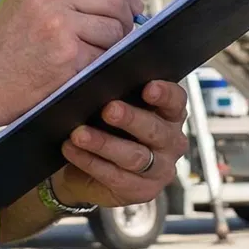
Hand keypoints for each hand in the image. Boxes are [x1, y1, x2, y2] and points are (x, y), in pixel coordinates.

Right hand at [0, 0, 144, 130]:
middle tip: (117, 39)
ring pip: (115, 28)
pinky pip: (104, 56)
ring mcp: (59, 22)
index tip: (129, 5)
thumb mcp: (25, 1)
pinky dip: (99, 66)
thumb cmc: (2, 48)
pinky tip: (80, 71)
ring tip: (92, 57)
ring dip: (113, 46)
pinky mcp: (67, 53)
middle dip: (124, 20)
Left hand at [52, 80, 189, 209]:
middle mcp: (171, 141)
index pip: (176, 100)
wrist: (86, 166)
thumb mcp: (113, 100)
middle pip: (155, 130)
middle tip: (108, 109)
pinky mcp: (142, 191)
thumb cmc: (103, 123)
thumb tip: (104, 57)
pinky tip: (72, 150)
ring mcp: (160, 169)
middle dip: (130, 118)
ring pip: (134, 156)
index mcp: (169, 113)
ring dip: (104, 143)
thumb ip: (117, 83)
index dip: (164, 94)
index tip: (147, 88)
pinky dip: (91, 162)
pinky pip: (116, 177)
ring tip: (79, 134)